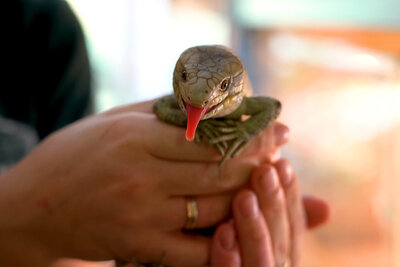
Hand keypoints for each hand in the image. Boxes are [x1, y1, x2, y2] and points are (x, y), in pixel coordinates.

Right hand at [0, 99, 287, 266]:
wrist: (36, 204)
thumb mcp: (116, 120)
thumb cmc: (78, 153)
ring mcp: (142, 216)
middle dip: (257, 164)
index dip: (251, 135)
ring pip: (215, 209)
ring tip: (266, 184)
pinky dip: (224, 239)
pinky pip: (195, 250)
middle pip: (219, 173)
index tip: (278, 131)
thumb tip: (212, 106)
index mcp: (137, 139)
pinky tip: (242, 223)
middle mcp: (142, 178)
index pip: (211, 137)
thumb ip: (164, 113)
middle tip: (279, 156)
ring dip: (247, 197)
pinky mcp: (138, 246)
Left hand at [211, 161, 328, 266]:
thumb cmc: (216, 241)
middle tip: (265, 171)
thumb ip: (276, 212)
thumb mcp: (250, 223)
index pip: (293, 225)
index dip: (291, 196)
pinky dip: (227, 258)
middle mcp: (271, 266)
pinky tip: (222, 231)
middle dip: (274, 205)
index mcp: (280, 253)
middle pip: (280, 242)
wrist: (183, 256)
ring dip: (254, 228)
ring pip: (260, 261)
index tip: (282, 163)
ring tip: (245, 196)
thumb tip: (326, 207)